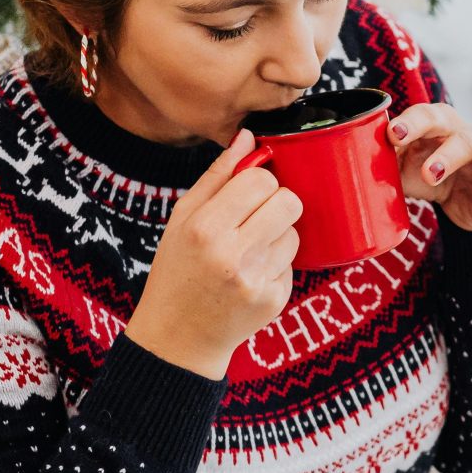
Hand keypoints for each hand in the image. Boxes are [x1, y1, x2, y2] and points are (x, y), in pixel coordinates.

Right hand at [124, 129, 303, 377]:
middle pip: (289, 202)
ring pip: (295, 233)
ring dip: (278, 236)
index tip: (248, 192)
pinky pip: (292, 265)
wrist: (178, 336)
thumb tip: (247, 136)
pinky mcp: (274, 301)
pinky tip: (250, 276)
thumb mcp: (182, 219)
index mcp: (205, 227)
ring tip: (248, 251)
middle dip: (277, 203)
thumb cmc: (177, 270)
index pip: (262, 180)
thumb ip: (217, 176)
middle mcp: (232, 254)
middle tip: (256, 216)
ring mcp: (256, 280)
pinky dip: (276, 265)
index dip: (261, 181)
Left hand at [387, 103, 471, 232]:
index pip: (427, 117)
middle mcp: (468, 140)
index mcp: (440, 129)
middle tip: (428, 171)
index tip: (393, 135)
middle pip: (461, 135)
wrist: (461, 205)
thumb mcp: (402, 167)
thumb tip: (347, 160)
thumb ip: (382, 160)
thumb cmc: (426, 174)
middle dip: (446, 150)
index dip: (412, 123)